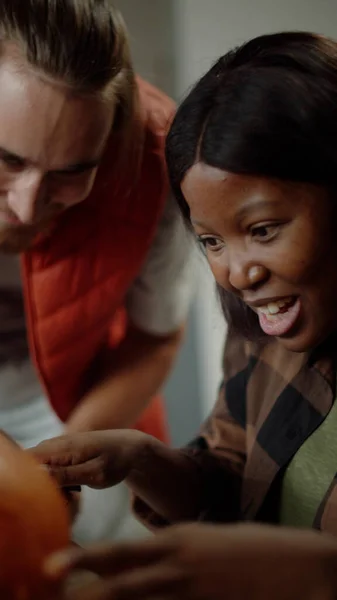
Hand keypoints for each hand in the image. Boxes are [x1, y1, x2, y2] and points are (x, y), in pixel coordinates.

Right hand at [29, 429, 148, 488]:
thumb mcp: (94, 473)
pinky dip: (57, 484)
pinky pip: (47, 472)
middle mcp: (52, 445)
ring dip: (49, 488)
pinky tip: (74, 489)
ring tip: (73, 494)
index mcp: (59, 448)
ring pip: (38, 473)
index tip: (51, 497)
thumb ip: (65, 475)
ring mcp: (55, 448)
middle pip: (29, 470)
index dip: (30, 483)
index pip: (25, 464)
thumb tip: (36, 476)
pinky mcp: (60, 454)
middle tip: (67, 498)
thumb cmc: (116, 460)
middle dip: (40, 489)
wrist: (130, 448)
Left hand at [47, 523, 336, 599]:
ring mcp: (190, 590)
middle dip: (82, 587)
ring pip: (135, 599)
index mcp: (175, 541)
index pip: (120, 552)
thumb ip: (169, 551)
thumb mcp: (201, 541)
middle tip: (50, 583)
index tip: (53, 564)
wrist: (295, 563)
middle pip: (119, 581)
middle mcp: (177, 564)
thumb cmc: (246, 550)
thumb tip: (138, 564)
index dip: (85, 559)